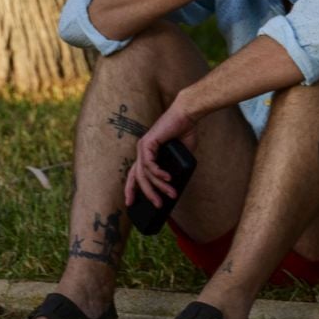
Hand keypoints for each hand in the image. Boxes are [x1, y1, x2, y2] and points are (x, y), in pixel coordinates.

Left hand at [125, 96, 197, 210]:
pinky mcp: (147, 143)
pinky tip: (168, 179)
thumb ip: (175, 168)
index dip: (132, 189)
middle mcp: (142, 150)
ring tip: (171, 194)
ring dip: (159, 186)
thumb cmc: (185, 131)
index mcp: (147, 153)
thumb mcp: (180, 155)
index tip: (131, 203)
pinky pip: (149, 165)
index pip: (135, 174)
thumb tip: (175, 185)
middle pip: (138, 178)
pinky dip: (159, 173)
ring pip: (145, 174)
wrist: (188, 114)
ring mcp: (143, 147)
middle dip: (147, 193)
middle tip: (157, 205)